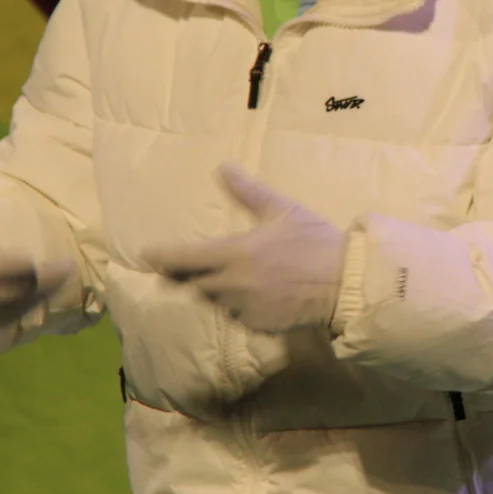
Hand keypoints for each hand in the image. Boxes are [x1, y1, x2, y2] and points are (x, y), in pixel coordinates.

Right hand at [0, 189, 76, 337]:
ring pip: (18, 305)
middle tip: (68, 266)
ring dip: (44, 291)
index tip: (35, 256)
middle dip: (43, 278)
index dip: (22, 263)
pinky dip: (32, 302)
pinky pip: (13, 317)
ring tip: (65, 274)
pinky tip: (48, 289)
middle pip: (14, 289)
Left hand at [145, 166, 348, 333]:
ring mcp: (244, 309)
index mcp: (234, 253)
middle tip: (174, 270)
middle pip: (192, 284)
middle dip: (182, 277)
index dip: (162, 257)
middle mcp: (232, 284)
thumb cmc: (315, 240)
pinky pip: (236, 316)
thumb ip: (248, 192)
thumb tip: (223, 167)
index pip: (183, 258)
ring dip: (211, 290)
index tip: (147, 255)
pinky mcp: (258, 326)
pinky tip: (248, 296)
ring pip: (214, 301)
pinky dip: (236, 306)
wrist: (346, 283)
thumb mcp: (283, 209)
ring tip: (218, 279)